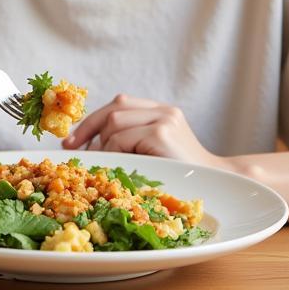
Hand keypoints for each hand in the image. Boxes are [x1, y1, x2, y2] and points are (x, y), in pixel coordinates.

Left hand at [61, 94, 219, 166]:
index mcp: (160, 112)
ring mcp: (164, 119)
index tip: (71, 141)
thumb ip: (131, 143)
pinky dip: (113, 153)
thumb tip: (87, 150)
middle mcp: (163, 110)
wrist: (217, 184)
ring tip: (102, 166)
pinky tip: (115, 168)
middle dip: (87, 129)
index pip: (118, 104)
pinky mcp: (162, 133)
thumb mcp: (154, 154)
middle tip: (72, 150)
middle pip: (114, 108)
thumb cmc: (182, 177)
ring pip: (115, 123)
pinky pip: (123, 139)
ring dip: (102, 146)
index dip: (91, 121)